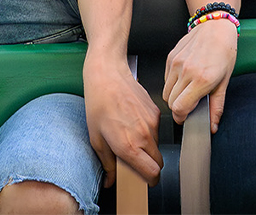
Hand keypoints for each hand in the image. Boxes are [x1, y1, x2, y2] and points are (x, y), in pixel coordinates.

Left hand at [83, 59, 161, 186]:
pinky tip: (133, 122)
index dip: (150, 180)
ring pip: (157, 145)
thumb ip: (107, 163)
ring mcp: (153, 123)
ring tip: (129, 135)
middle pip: (159, 162)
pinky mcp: (156, 111)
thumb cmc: (98, 103)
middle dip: (150, 165)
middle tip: (135, 160)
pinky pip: (156, 129)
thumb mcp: (96, 138)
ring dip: (147, 147)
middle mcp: (144, 136)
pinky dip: (148, 131)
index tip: (145, 180)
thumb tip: (110, 181)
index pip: (153, 173)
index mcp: (129, 146)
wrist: (108, 75)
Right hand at [163, 19, 237, 131]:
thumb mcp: (225, 81)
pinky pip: (166, 79)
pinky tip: (184, 78)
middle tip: (189, 105)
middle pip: (171, 102)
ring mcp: (176, 63)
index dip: (181, 117)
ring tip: (187, 90)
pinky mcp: (170, 57)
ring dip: (174, 96)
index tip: (186, 117)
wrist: (215, 26)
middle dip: (178, 108)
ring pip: (166, 92)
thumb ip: (216, 106)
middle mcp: (186, 71)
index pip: (179, 108)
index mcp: (202, 80)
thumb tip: (213, 125)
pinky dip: (172, 84)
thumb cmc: (224, 51)